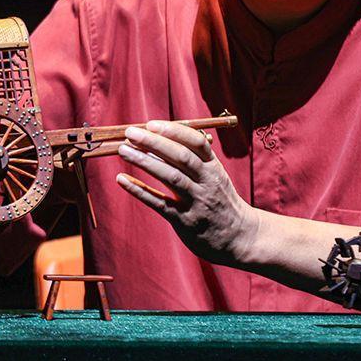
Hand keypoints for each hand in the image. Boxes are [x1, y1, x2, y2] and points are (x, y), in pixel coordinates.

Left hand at [115, 120, 256, 266]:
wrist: (239, 237)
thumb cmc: (219, 199)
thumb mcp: (214, 176)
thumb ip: (195, 158)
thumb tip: (166, 135)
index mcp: (214, 167)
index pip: (196, 142)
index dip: (173, 131)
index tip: (151, 123)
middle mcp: (207, 182)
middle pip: (181, 157)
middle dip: (154, 142)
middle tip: (130, 132)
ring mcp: (196, 202)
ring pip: (171, 177)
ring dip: (145, 162)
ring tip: (123, 150)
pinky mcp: (184, 221)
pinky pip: (159, 203)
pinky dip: (139, 190)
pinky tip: (122, 180)